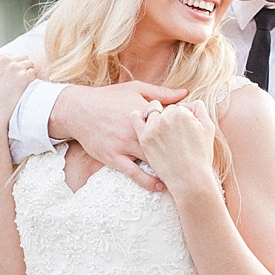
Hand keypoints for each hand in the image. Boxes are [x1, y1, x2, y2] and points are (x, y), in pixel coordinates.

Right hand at [0, 53, 36, 142]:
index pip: (9, 56)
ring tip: (20, 88)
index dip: (11, 67)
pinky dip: (32, 80)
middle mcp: (3, 59)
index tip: (9, 78)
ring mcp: (15, 67)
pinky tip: (24, 90)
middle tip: (17, 83)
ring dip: (27, 74)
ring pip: (30, 65)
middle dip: (21, 68)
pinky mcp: (24, 77)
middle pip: (22, 58)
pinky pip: (34, 74)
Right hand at [50, 82, 186, 190]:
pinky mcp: (112, 157)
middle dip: (179, 154)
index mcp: (144, 112)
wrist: (78, 109)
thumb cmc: (109, 97)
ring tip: (184, 178)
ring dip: (167, 169)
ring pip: (150, 160)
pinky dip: (147, 181)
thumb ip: (162, 93)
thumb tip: (186, 94)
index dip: (184, 132)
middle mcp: (135, 130)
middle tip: (196, 164)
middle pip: (163, 145)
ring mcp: (123, 145)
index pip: (170, 124)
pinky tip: (160, 185)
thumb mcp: (136, 89)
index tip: (196, 139)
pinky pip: (132, 173)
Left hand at [130, 100, 215, 191]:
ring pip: (151, 111)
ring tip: (160, 127)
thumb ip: (199, 108)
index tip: (185, 127)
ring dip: (155, 116)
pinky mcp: (143, 138)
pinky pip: (136, 118)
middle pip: (165, 109)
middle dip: (169, 117)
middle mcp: (166, 117)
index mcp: (182, 113)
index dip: (183, 116)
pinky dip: (138, 116)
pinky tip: (143, 122)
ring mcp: (153, 127)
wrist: (189, 178)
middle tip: (174, 132)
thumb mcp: (208, 127)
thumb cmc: (201, 155)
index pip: (179, 106)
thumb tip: (189, 102)